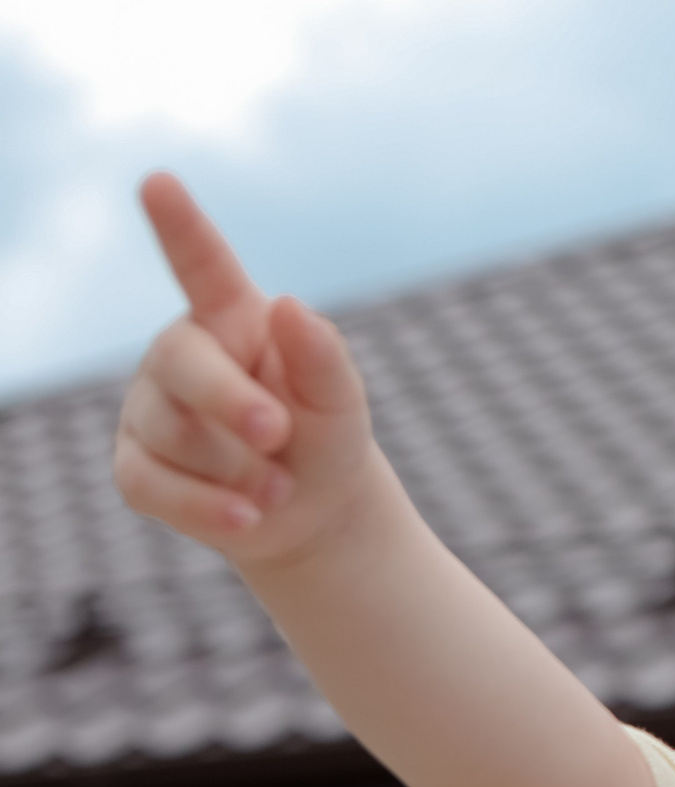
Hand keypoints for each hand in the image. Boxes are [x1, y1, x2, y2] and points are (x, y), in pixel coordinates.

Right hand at [113, 173, 391, 572]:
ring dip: (246, 472)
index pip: (201, 265)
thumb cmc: (324, 433)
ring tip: (280, 482)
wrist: (310, 509)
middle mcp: (178, 353)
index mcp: (231, 319)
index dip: (179, 225)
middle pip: (182, 365)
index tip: (158, 182)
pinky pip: (155, 488)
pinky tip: (249, 518)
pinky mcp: (135, 466)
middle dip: (234, 404)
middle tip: (279, 434)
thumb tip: (290, 308)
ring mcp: (148, 409)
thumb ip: (322, 355)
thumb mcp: (341, 399)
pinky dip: (210, 510)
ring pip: (177, 437)